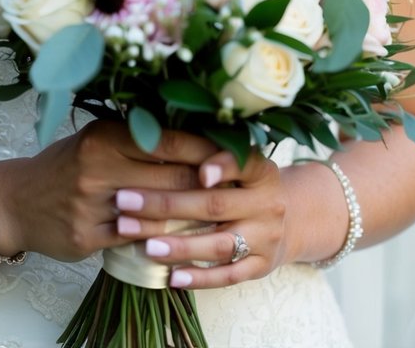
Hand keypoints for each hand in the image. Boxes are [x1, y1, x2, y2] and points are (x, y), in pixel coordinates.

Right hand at [0, 121, 217, 262]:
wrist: (17, 201)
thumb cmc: (68, 164)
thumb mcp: (98, 140)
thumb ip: (138, 138)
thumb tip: (196, 135)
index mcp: (104, 135)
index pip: (167, 141)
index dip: (204, 151)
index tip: (231, 156)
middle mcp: (97, 166)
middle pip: (168, 177)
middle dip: (205, 184)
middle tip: (233, 187)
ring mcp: (90, 204)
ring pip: (157, 213)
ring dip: (188, 216)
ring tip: (217, 215)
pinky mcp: (86, 237)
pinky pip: (136, 240)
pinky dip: (160, 240)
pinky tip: (180, 238)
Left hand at [114, 148, 287, 288]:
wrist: (289, 219)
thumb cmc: (246, 183)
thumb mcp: (240, 162)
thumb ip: (208, 152)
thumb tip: (153, 137)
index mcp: (261, 171)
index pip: (242, 164)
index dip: (222, 165)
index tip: (197, 171)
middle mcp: (267, 204)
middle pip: (214, 205)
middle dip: (166, 204)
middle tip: (124, 201)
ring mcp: (266, 238)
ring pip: (220, 244)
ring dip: (180, 246)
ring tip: (146, 245)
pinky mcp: (260, 266)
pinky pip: (228, 276)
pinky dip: (200, 277)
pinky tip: (171, 276)